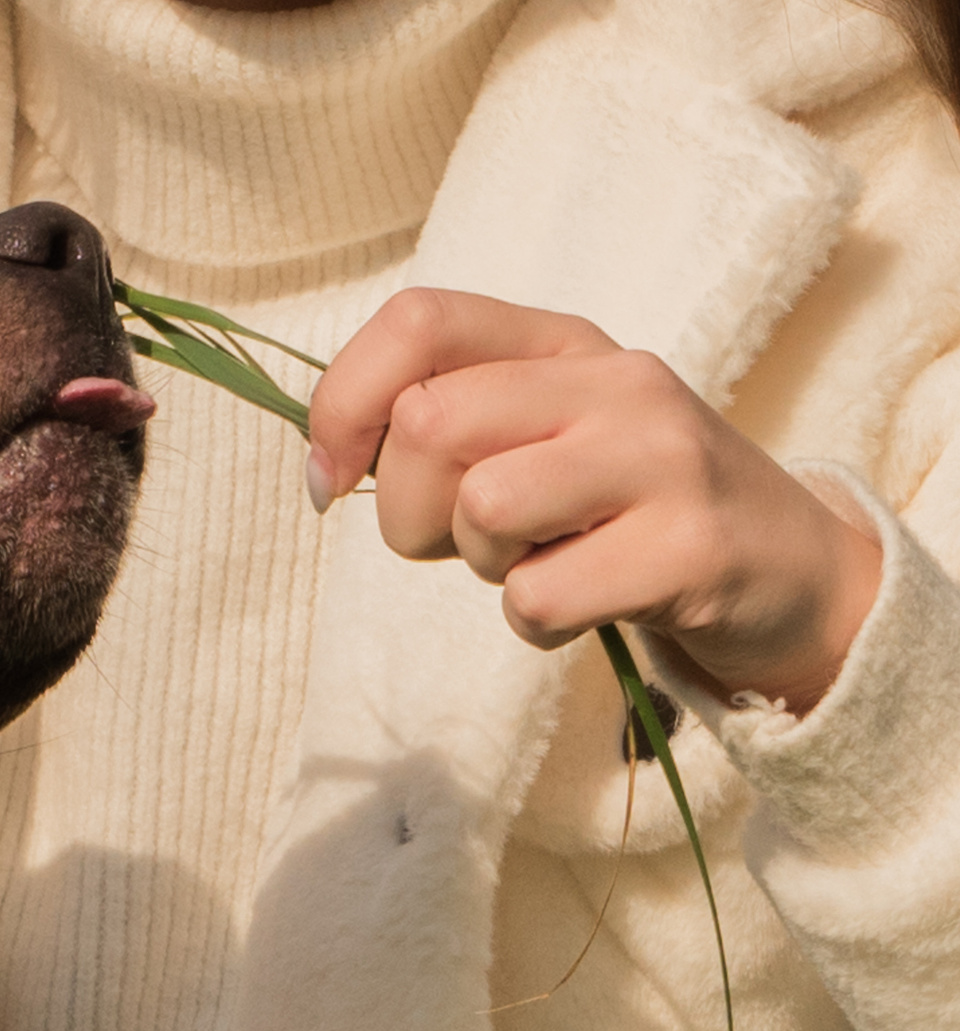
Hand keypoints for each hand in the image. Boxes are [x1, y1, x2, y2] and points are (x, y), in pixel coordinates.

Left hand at [305, 288, 882, 711]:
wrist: (790, 570)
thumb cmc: (622, 511)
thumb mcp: (537, 440)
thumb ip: (441, 428)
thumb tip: (326, 462)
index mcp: (562, 343)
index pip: (417, 321)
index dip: (342, 403)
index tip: (331, 476)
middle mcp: (615, 382)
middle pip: (430, 423)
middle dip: (408, 508)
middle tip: (467, 540)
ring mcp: (662, 459)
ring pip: (484, 507)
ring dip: (484, 564)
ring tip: (540, 562)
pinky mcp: (690, 548)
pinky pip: (537, 598)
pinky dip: (535, 622)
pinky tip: (585, 603)